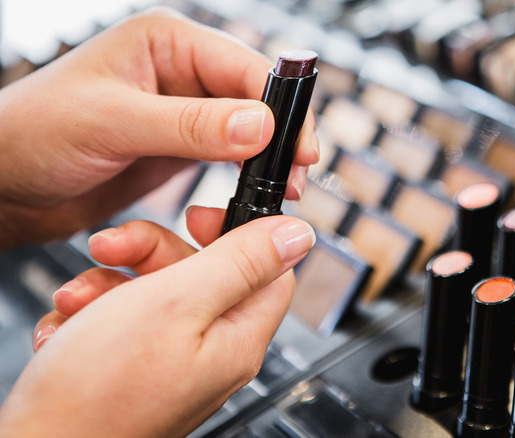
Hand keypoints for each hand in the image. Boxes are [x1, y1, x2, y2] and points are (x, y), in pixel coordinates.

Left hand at [0, 7, 317, 249]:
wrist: (3, 183)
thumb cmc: (32, 133)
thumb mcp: (111, 123)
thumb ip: (189, 125)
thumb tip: (261, 126)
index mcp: (166, 43)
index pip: (243, 68)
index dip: (278, 108)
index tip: (298, 149)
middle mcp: (181, 72)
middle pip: (255, 99)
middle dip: (280, 137)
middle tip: (296, 177)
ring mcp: (184, 111)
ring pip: (248, 131)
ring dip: (267, 159)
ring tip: (281, 192)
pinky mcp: (181, 146)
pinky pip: (228, 157)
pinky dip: (246, 175)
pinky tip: (254, 194)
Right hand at [0, 207, 314, 436]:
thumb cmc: (100, 394)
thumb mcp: (177, 303)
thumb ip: (240, 262)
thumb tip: (297, 235)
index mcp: (237, 339)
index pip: (267, 270)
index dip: (235, 234)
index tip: (196, 218)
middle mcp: (211, 353)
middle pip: (202, 274)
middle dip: (150, 254)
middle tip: (113, 248)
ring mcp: (171, 363)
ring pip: (153, 293)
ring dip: (108, 283)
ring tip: (78, 300)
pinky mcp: (132, 371)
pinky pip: (122, 322)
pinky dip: (91, 316)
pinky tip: (68, 328)